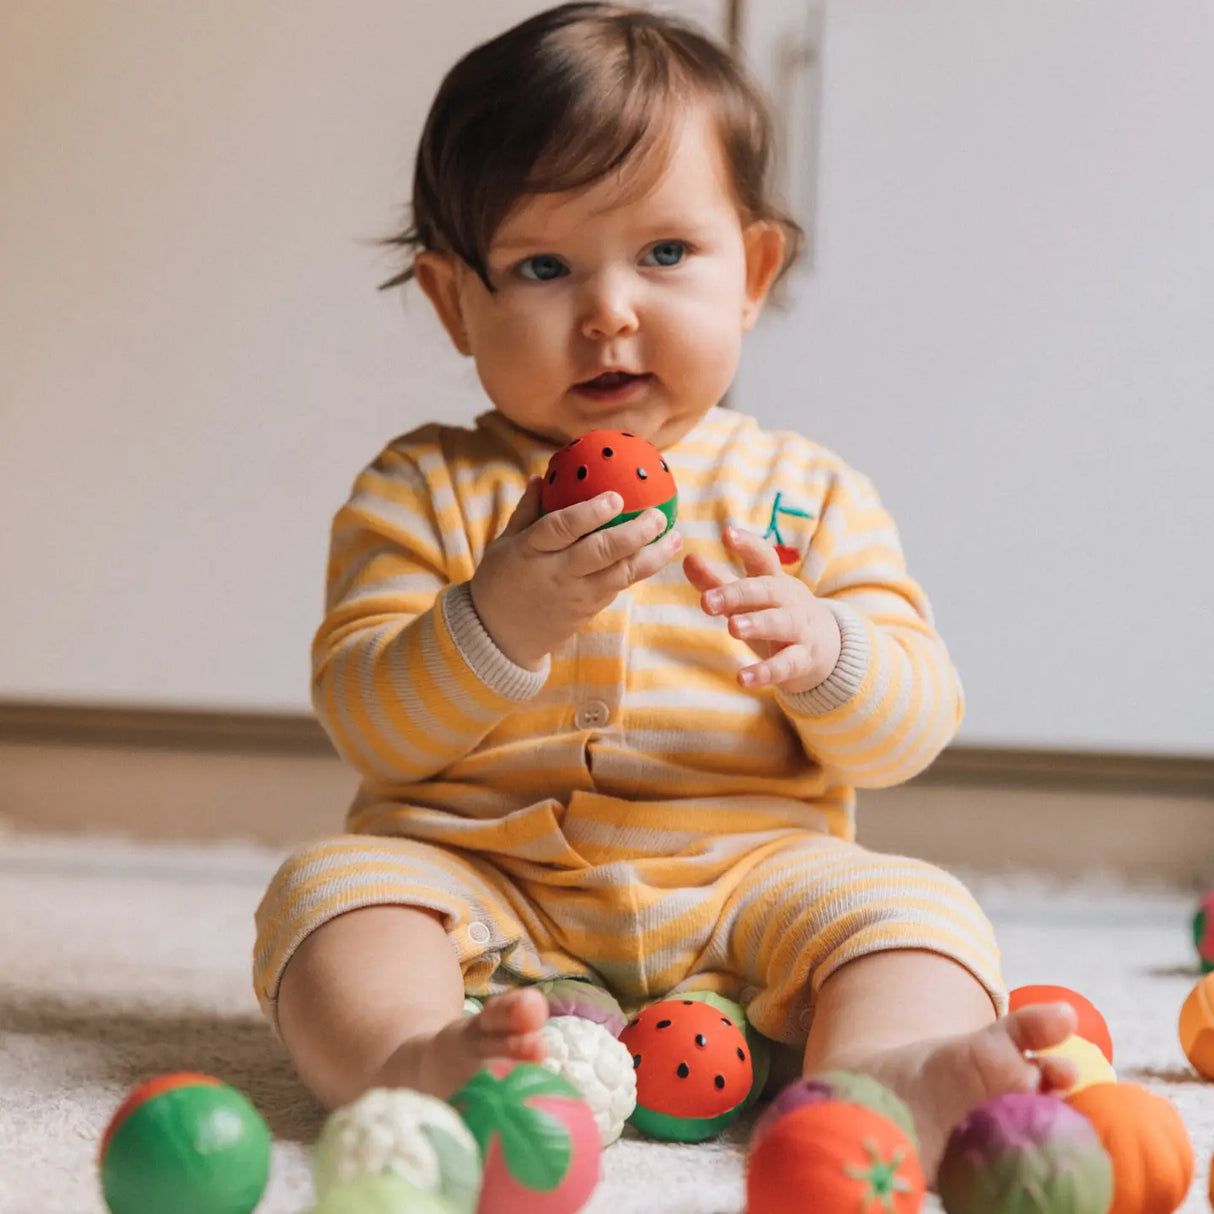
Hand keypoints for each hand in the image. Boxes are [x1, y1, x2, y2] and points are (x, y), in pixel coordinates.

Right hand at [470, 476, 682, 668]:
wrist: (500, 637)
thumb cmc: (499, 582)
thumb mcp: (504, 544)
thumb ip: (526, 511)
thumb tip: (541, 476)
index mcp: (532, 551)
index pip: (562, 528)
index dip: (591, 513)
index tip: (617, 498)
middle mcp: (558, 573)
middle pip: (601, 552)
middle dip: (634, 533)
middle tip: (659, 515)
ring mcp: (577, 594)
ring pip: (620, 574)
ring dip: (652, 556)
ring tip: (675, 536)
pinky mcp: (589, 609)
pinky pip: (618, 587)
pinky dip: (640, 570)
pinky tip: (659, 554)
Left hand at [683, 526, 840, 693]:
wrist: (828, 649)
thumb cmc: (777, 615)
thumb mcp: (750, 598)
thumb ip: (717, 581)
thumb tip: (688, 557)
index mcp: (774, 580)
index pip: (763, 556)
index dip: (747, 544)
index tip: (727, 534)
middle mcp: (789, 600)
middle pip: (766, 591)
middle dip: (737, 594)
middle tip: (708, 601)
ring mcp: (799, 629)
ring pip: (780, 623)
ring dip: (757, 624)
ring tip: (733, 628)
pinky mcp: (803, 659)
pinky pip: (785, 665)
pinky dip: (765, 673)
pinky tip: (743, 678)